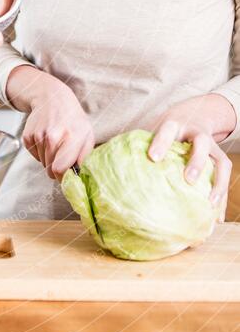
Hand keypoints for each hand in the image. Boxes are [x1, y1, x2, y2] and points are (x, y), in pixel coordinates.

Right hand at [19, 72, 94, 178]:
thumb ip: (84, 157)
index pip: (60, 169)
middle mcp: (53, 136)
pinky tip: (46, 139)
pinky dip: (40, 152)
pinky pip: (34, 156)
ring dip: (49, 159)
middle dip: (57, 168)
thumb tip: (77, 177)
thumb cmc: (72, 119)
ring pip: (42, 164)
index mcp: (71, 137)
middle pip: (50, 170)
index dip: (64, 177)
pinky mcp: (27, 136)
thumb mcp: (87, 134)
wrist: (52, 98)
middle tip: (63, 155)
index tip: (68, 175)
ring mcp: (38, 136)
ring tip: (56, 143)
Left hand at [148, 95, 233, 220]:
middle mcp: (195, 133)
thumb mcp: (153, 130)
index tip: (153, 157)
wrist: (194, 115)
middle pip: (201, 143)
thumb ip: (137, 146)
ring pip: (221, 161)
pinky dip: (223, 195)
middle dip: (195, 161)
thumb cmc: (166, 131)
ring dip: (217, 182)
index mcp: (174, 125)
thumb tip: (107, 165)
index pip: (167, 130)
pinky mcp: (221, 157)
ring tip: (209, 203)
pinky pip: (225, 176)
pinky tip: (217, 217)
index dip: (161, 142)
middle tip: (188, 179)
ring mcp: (212, 145)